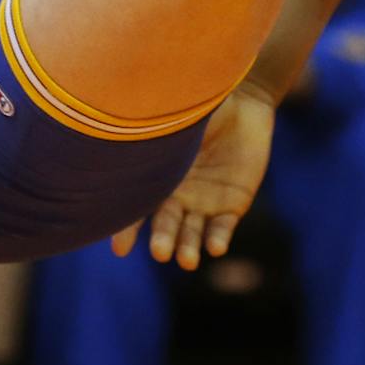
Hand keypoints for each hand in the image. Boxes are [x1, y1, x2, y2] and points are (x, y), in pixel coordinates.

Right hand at [111, 88, 276, 267]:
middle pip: (166, 226)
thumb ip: (153, 128)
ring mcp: (204, 203)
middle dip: (163, 240)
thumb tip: (119, 118)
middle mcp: (177, 197)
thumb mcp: (174, 117)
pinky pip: (222, 228)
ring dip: (188, 248)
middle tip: (160, 252)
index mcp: (157, 178)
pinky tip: (215, 248)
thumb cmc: (203, 106)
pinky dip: (218, 239)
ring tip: (187, 260)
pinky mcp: (232, 205)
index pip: (137, 209)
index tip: (120, 250)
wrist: (245, 104)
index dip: (127, 230)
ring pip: (192, 233)